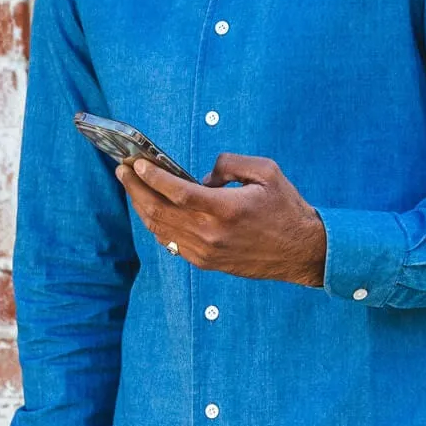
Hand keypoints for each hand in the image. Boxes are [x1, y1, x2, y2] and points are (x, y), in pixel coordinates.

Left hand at [115, 152, 327, 286]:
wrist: (302, 251)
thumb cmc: (286, 208)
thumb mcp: (266, 171)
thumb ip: (229, 164)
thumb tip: (202, 176)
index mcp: (226, 209)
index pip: (177, 192)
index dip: (151, 177)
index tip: (135, 163)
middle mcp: (211, 233)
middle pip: (159, 211)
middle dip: (136, 188)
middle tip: (123, 169)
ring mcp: (206, 252)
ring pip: (161, 229)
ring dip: (141, 206)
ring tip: (132, 186)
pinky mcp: (206, 262)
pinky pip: (171, 243)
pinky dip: (156, 225)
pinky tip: (151, 210)